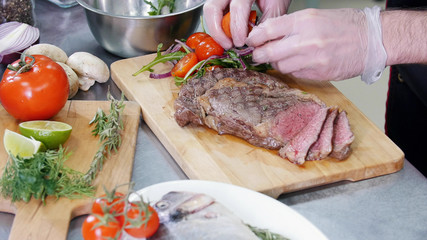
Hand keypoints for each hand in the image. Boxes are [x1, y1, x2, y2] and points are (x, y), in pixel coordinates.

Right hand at [203, 0, 289, 48]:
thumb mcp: (275, 5)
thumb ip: (266, 22)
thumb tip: (255, 42)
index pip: (237, 8)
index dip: (237, 28)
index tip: (240, 43)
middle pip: (212, 8)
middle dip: (218, 31)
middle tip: (228, 45)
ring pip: (209, 11)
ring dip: (215, 30)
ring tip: (227, 43)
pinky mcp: (220, 1)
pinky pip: (213, 14)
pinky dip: (218, 27)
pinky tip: (227, 36)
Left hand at [246, 8, 367, 80]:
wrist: (371, 40)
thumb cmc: (344, 25)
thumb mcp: (314, 16)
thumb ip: (289, 25)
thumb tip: (265, 33)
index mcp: (304, 21)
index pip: (267, 30)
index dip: (254, 37)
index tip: (250, 41)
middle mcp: (306, 40)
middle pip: (269, 52)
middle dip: (259, 55)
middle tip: (257, 55)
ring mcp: (312, 59)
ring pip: (280, 66)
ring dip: (277, 63)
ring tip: (283, 57)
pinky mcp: (318, 74)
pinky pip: (294, 74)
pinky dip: (292, 69)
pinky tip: (299, 62)